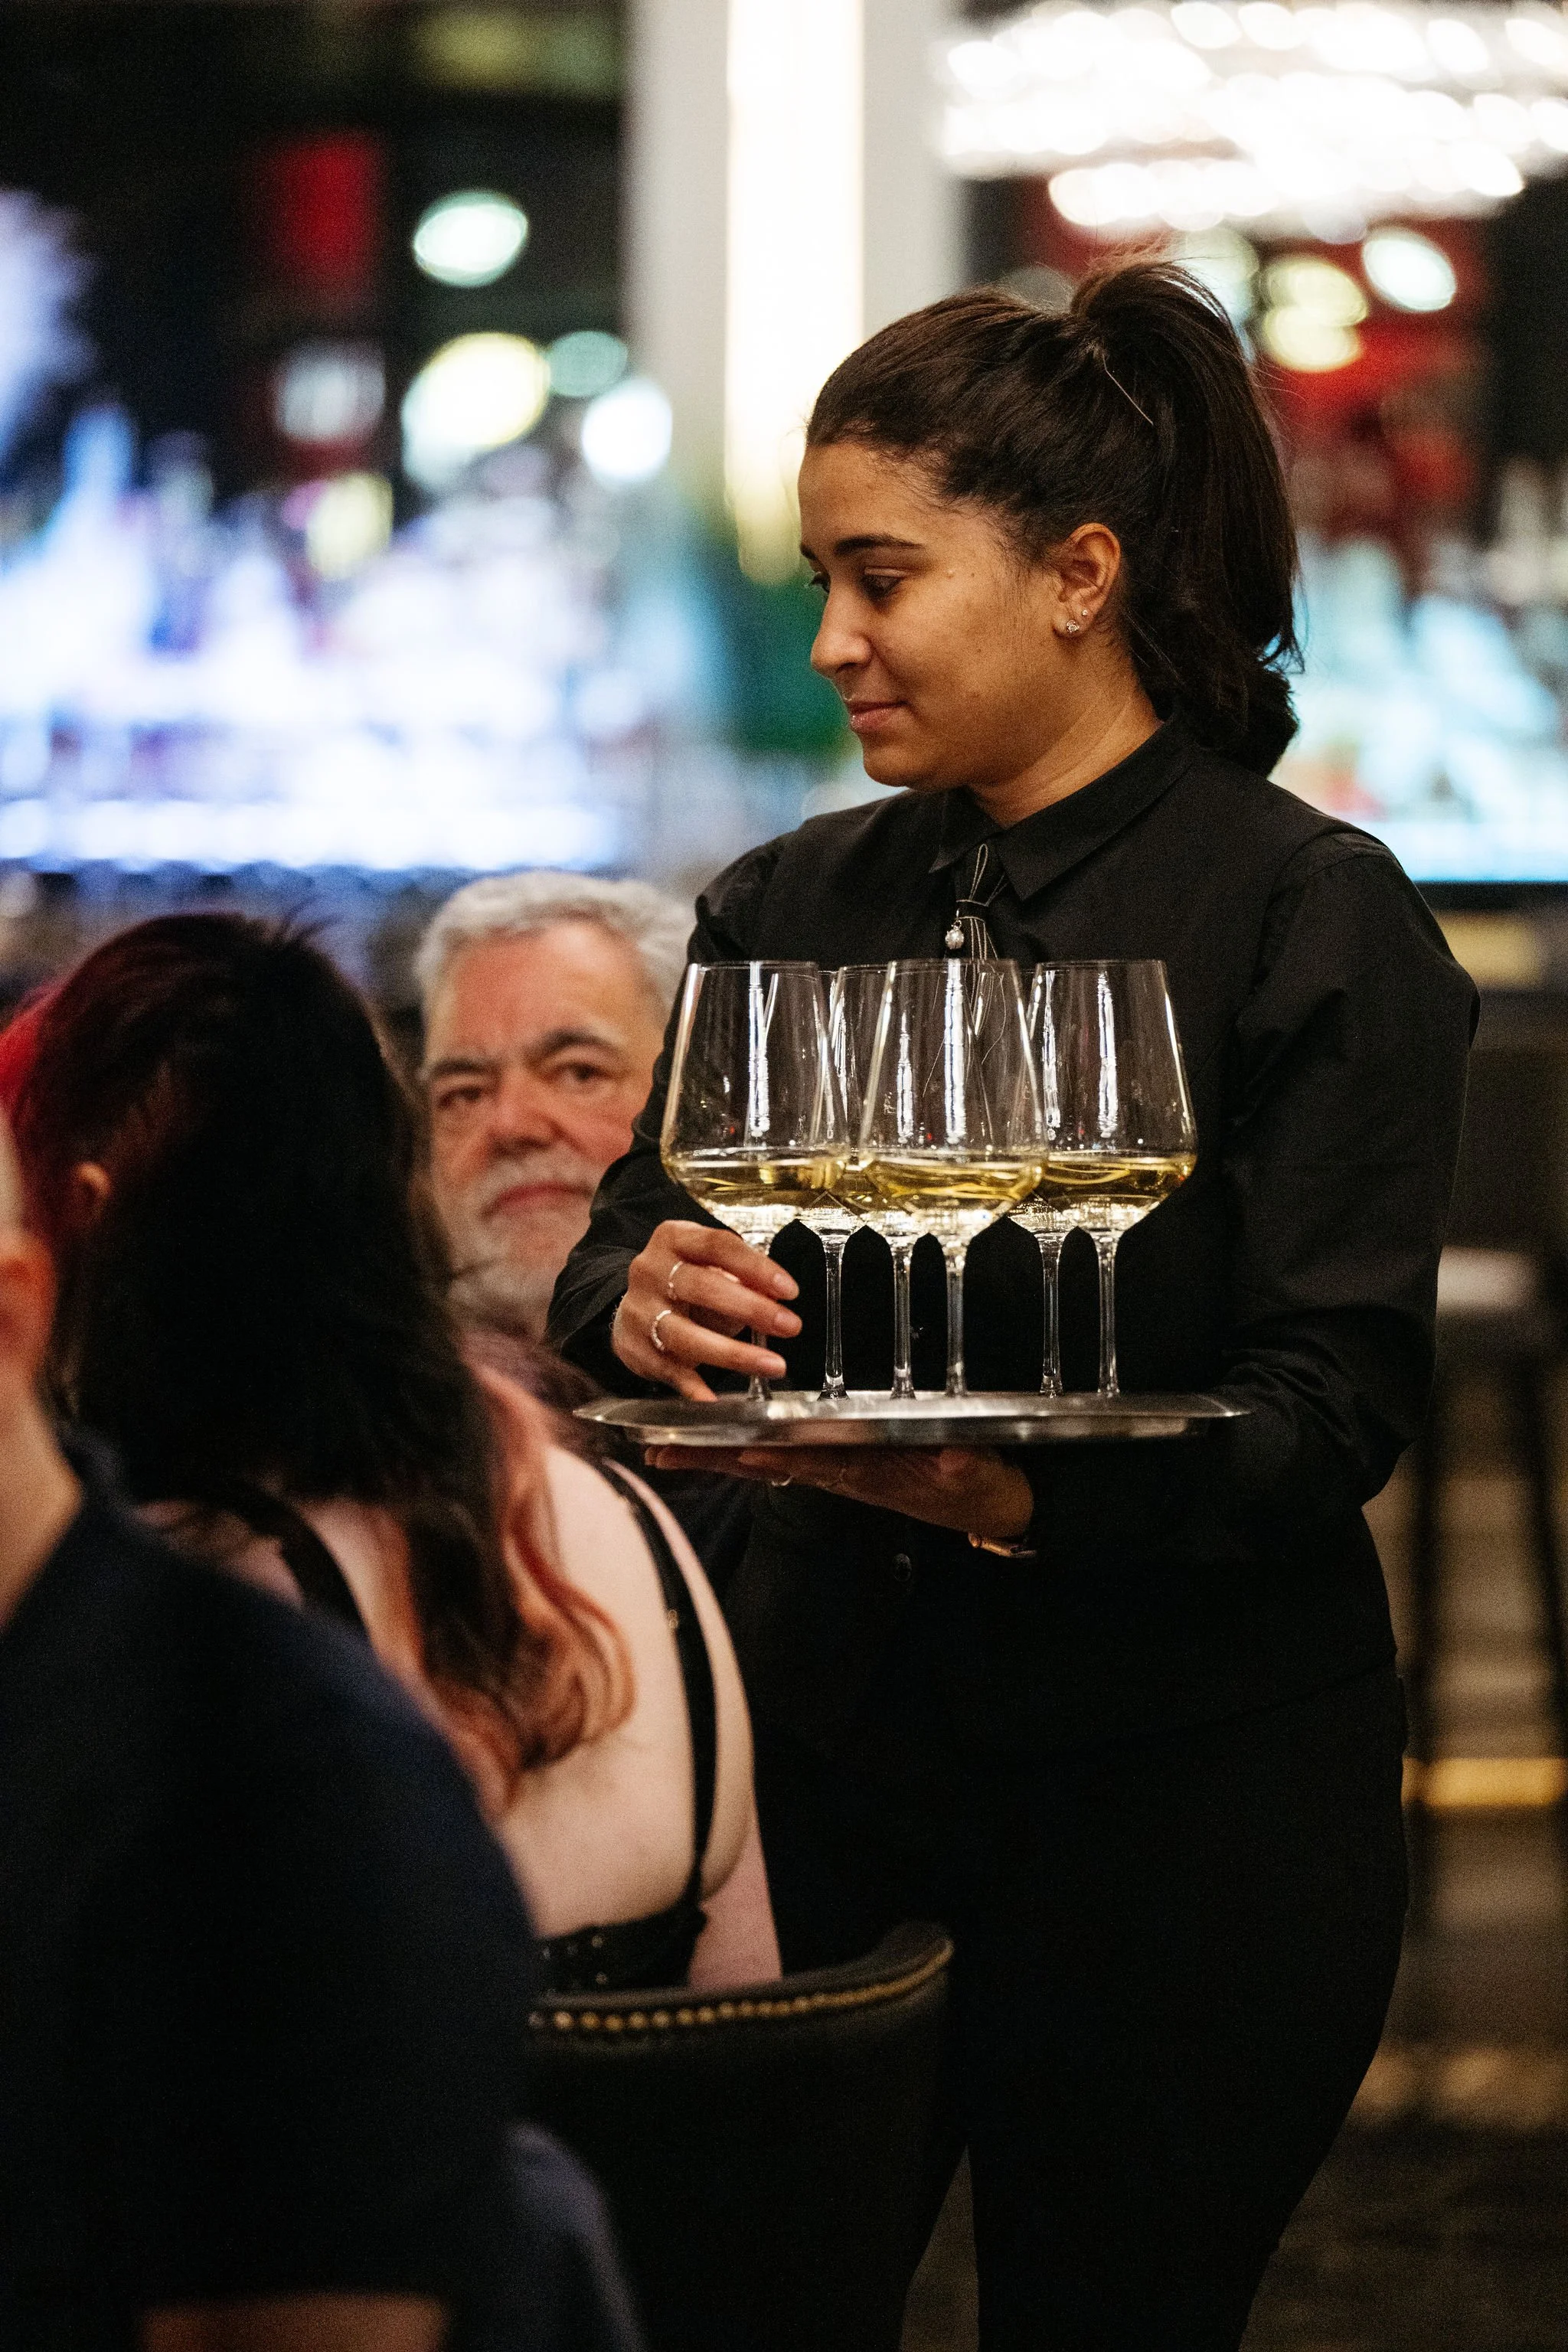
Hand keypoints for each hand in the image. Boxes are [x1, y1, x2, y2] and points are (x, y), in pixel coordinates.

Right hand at [614, 1219, 800, 1401]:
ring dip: (732, 1353)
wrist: (635, 1307)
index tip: (789, 1290)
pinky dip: (691, 1385)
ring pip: (685, 1334)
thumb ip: (744, 1280)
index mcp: (674, 1239)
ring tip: (772, 1365)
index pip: (718, 1246)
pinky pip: (666, 1369)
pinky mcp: (633, 1346)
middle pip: (701, 1287)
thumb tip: (778, 1299)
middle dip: (751, 1308)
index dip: (756, 1267)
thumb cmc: (687, 1285)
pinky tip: (713, 1398)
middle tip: (790, 1326)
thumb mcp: (713, 1268)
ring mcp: (639, 1310)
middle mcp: (650, 1270)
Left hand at [643, 1443, 1034, 1543]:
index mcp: (866, 1472)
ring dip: (714, 1455)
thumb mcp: (975, 1475)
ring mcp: (833, 1472)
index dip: (770, 1453)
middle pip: (766, 1462)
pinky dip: (744, 1451)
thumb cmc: (974, 1487)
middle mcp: (838, 1473)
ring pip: (764, 1460)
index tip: (730, 1447)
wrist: (984, 1507)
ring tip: (663, 1448)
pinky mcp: (837, 1466)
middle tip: (658, 1451)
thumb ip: (965, 1465)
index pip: (808, 1460)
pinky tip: (712, 1446)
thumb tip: (957, 1459)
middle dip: (713, 1456)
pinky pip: (781, 1458)